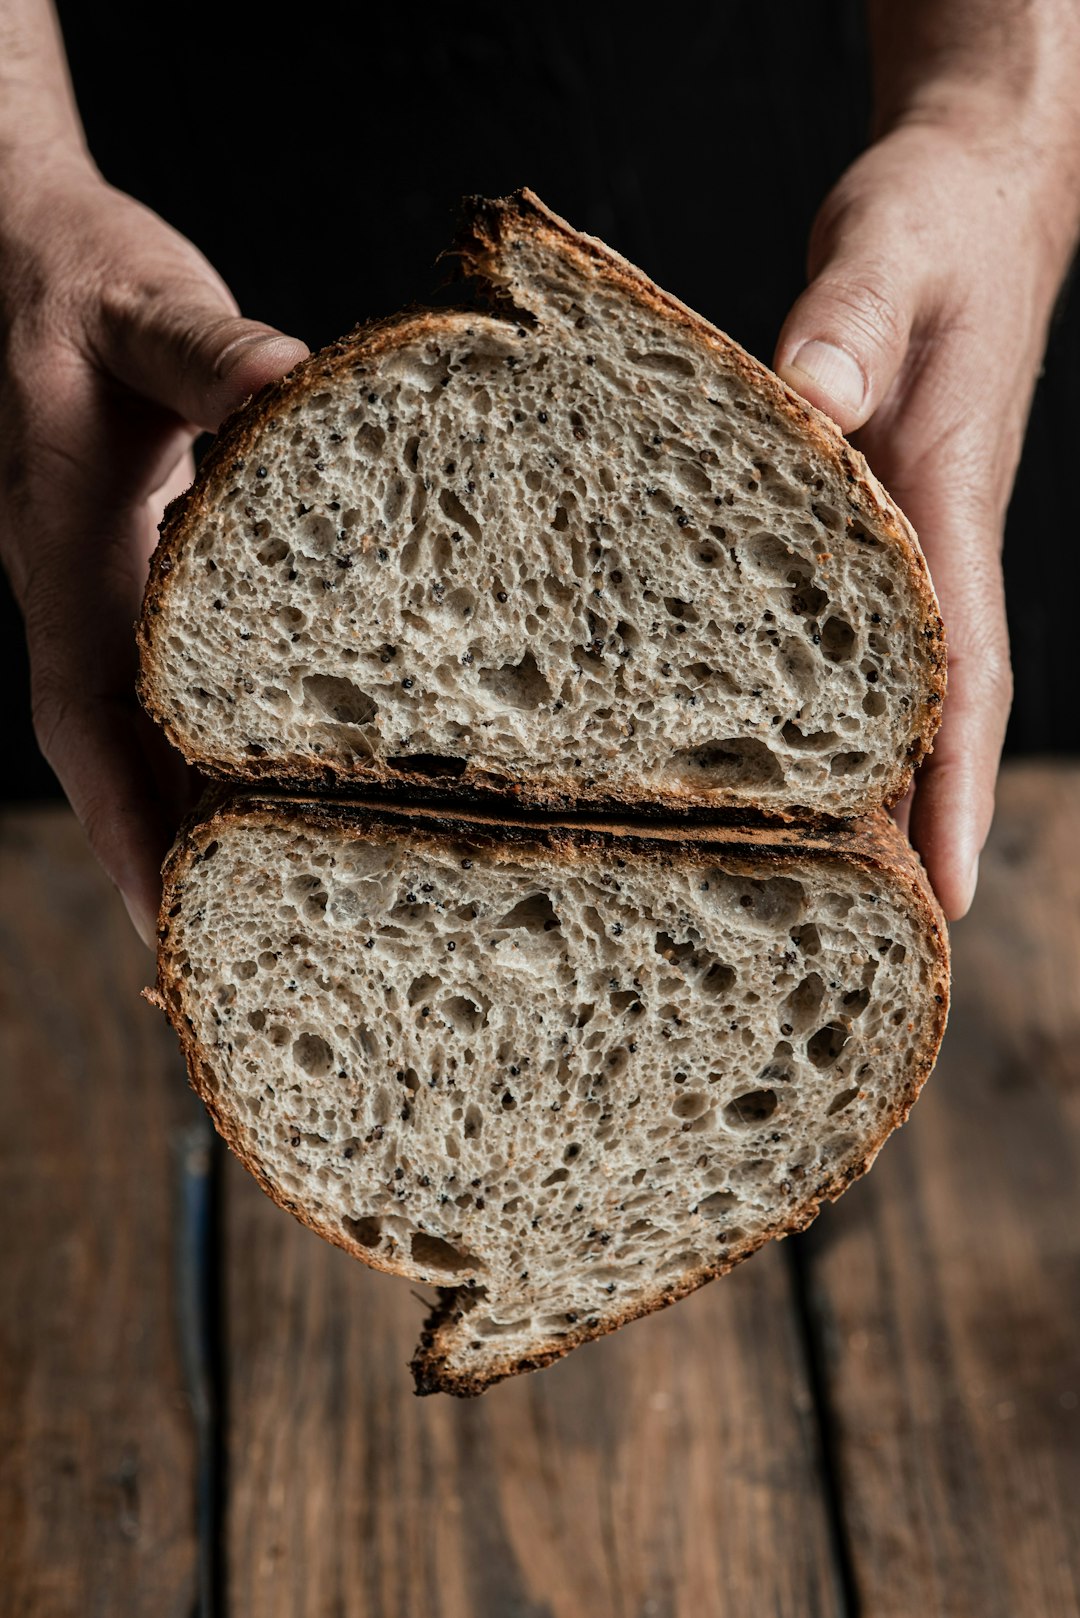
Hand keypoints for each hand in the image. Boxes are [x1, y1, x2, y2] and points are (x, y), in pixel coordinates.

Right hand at [0, 158, 307, 943]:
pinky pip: (161, 681)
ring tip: (256, 899)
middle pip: (112, 752)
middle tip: (228, 948)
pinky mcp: (134, 568)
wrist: (29, 246)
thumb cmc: (84, 277)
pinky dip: (200, 741)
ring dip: (181, 811)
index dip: (120, 812)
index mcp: (66, 543)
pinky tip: (258, 778)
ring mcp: (101, 585)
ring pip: (136, 727)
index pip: (86, 709)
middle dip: (158, 852)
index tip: (165, 909)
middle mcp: (78, 587)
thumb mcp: (144, 307)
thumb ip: (209, 351)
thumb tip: (289, 386)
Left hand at [774, 116, 1076, 919]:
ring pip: (891, 689)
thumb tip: (814, 398)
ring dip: (870, 784)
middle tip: (863, 941)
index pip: (963, 672)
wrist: (968, 194)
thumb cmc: (933, 225)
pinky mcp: (865, 523)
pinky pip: (848, 638)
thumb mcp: (887, 252)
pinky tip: (777, 751)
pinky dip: (828, 705)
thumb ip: (849, 322)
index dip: (956, 787)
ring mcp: (903, 545)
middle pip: (930, 715)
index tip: (946, 895)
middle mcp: (932, 548)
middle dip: (909, 827)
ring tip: (818, 889)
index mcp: (949, 508)